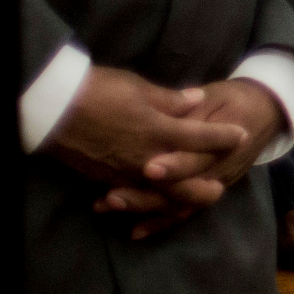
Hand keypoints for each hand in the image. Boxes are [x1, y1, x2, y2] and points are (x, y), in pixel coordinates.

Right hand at [45, 65, 247, 191]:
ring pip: (158, 196)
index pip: (201, 138)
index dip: (224, 137)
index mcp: (158, 131)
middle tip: (219, 189)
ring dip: (177, 201)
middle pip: (184, 182)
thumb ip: (171, 99)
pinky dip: (145, 204)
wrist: (51, 109)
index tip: (242, 135)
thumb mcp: (138, 88)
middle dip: (204, 187)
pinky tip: (149, 205)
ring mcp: (124, 173)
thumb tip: (197, 100)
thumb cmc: (97, 90)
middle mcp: (145, 158)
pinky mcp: (104, 179)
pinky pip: (131, 197)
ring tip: (190, 203)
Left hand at [103, 77, 286, 236]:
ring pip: (180, 206)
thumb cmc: (234, 100)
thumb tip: (170, 111)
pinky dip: (159, 224)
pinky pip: (183, 213)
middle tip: (113, 196)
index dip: (175, 166)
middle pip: (184, 190)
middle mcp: (219, 171)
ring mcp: (214, 185)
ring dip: (145, 210)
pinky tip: (134, 232)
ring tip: (110, 206)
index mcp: (226, 143)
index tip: (147, 168)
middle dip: (147, 196)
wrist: (264, 113)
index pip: (199, 158)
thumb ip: (191, 109)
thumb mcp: (215, 96)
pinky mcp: (206, 194)